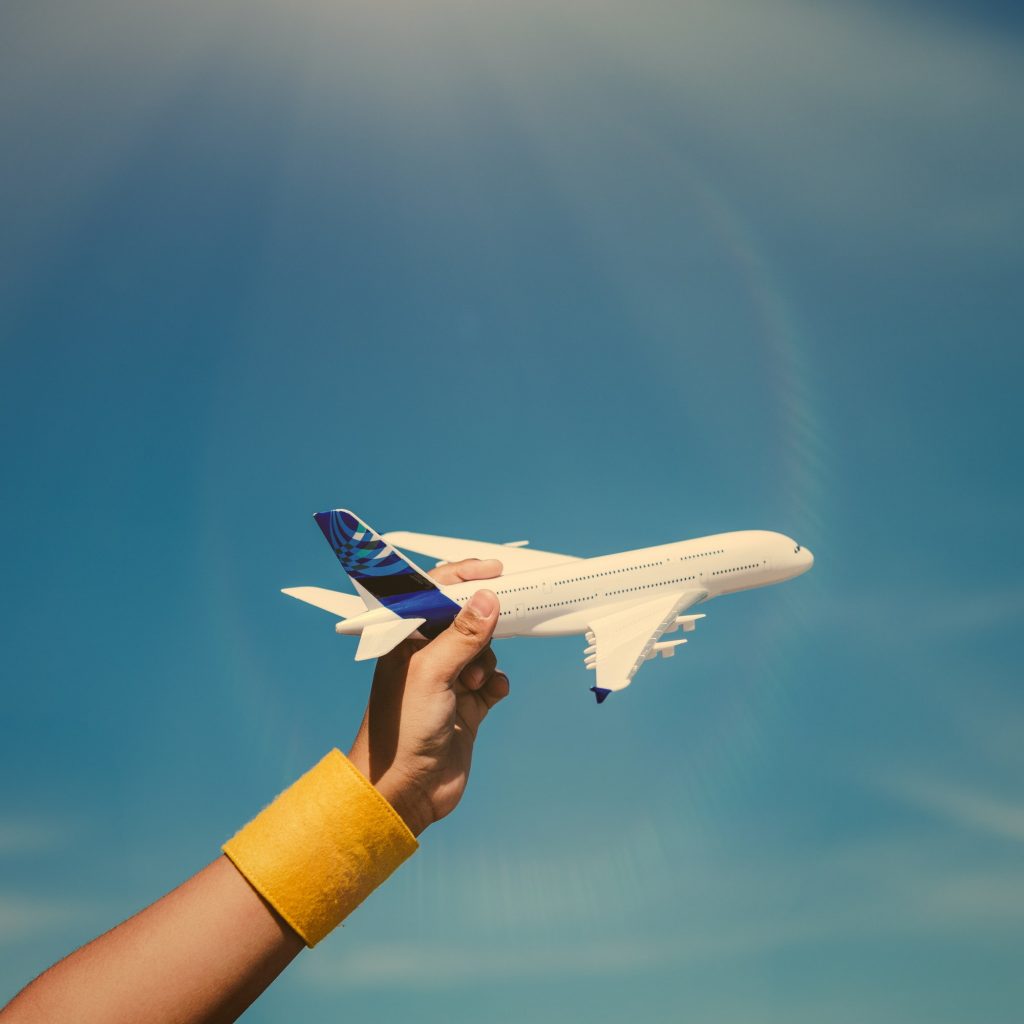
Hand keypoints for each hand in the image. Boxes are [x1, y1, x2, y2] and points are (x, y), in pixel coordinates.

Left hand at [346, 558, 509, 836]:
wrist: (405, 790)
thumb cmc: (401, 728)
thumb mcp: (432, 673)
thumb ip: (463, 634)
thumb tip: (489, 598)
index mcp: (406, 638)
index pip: (435, 593)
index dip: (463, 577)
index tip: (495, 570)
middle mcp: (426, 655)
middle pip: (465, 619)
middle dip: (483, 624)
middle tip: (509, 614)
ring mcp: (448, 680)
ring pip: (483, 650)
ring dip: (486, 662)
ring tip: (472, 684)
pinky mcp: (467, 706)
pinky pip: (493, 681)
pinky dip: (495, 684)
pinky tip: (488, 696)